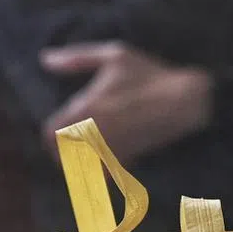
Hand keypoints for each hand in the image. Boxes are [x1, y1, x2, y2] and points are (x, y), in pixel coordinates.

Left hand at [40, 42, 213, 164]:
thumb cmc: (151, 75)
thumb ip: (77, 58)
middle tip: (77, 146)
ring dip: (82, 163)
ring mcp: (110, 147)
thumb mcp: (116, 56)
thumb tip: (45, 59)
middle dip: (65, 152)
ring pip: (81, 166)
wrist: (187, 100)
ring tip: (92, 155)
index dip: (53, 136)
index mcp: (84, 108)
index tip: (63, 132)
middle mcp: (92, 132)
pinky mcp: (128, 158)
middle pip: (61, 155)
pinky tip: (112, 164)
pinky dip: (104, 174)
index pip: (49, 134)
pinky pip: (105, 175)